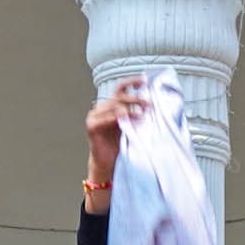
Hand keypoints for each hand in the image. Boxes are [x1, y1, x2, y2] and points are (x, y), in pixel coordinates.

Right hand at [81, 78, 145, 200]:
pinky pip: (104, 119)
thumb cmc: (123, 144)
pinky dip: (115, 118)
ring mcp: (94, 116)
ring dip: (128, 108)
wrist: (110, 164)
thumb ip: (138, 113)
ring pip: (113, 106)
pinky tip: (125, 118)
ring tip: (141, 114)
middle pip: (118, 96)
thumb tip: (153, 101)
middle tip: (148, 103)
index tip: (145, 80)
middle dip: (135, 98)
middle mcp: (102, 107)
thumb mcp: (133, 125)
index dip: (132, 81)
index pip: (121, 88)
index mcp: (112, 105)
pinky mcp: (91, 127)